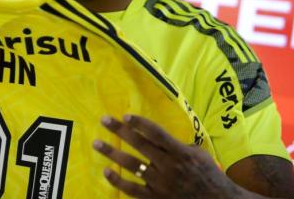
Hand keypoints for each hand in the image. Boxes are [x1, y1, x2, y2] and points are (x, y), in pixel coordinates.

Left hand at [93, 115, 248, 198]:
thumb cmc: (209, 175)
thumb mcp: (199, 154)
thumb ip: (179, 144)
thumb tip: (160, 137)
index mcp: (179, 152)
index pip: (156, 133)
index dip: (140, 123)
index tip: (126, 116)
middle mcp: (167, 165)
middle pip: (139, 144)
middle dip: (120, 130)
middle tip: (104, 120)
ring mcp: (160, 183)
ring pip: (131, 165)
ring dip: (112, 153)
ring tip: (97, 143)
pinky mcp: (155, 198)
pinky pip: (132, 190)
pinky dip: (118, 182)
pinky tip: (106, 172)